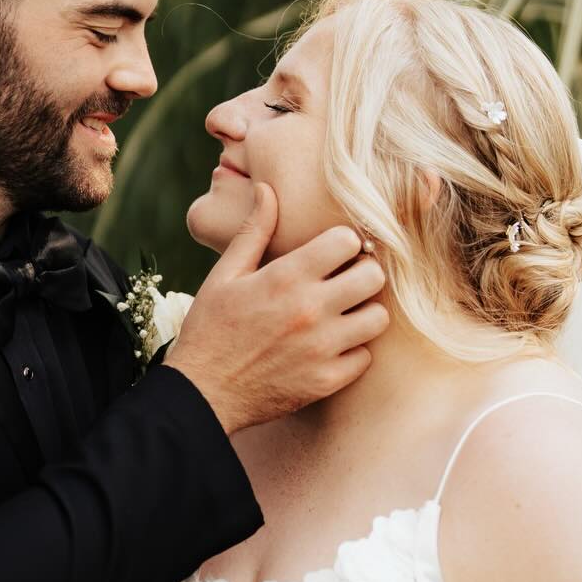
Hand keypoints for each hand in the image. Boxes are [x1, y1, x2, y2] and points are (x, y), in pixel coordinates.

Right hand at [164, 183, 388, 433]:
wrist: (202, 393)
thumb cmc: (210, 328)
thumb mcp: (225, 274)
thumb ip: (254, 230)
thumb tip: (268, 188)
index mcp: (286, 277)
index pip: (348, 241)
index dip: (343, 243)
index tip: (333, 252)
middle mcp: (311, 310)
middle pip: (374, 276)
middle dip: (362, 272)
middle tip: (345, 280)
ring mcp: (323, 348)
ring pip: (378, 317)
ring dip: (364, 312)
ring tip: (343, 313)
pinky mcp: (327, 380)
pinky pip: (366, 356)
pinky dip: (353, 351)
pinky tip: (332, 346)